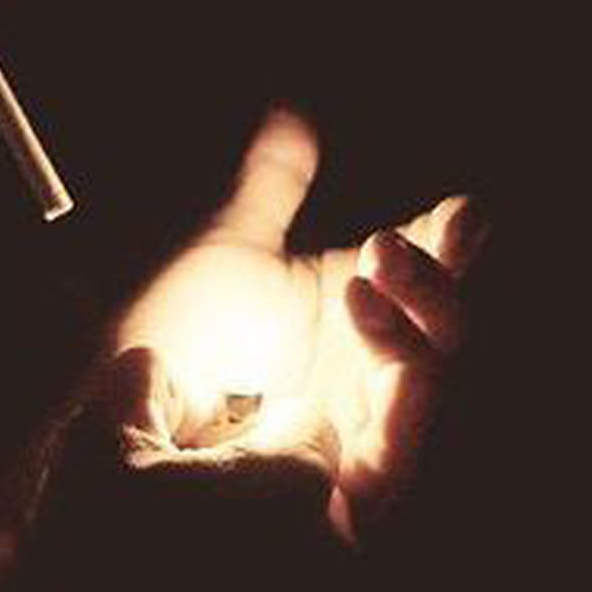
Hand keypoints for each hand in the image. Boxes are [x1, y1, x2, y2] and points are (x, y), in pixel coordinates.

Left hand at [109, 108, 487, 544]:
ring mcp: (365, 421)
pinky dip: (403, 392)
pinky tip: (384, 348)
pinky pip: (403, 444)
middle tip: (384, 244)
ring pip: (433, 380)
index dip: (452, 240)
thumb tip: (292, 114)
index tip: (465, 209)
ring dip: (414, 326)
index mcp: (358, 309)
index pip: (426, 270)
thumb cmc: (178, 328)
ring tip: (361, 286)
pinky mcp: (349, 478)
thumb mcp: (232, 245)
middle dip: (433, 281)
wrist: (127, 392)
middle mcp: (371, 365)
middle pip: (446, 328)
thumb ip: (272, 186)